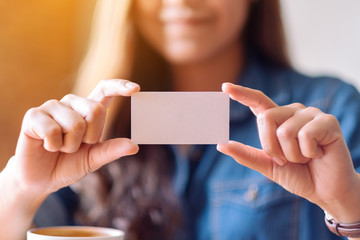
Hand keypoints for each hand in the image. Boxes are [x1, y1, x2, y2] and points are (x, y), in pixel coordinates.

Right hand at [7, 79, 139, 196]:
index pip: (104, 90)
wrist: (42, 180)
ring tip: (60, 147)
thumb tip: (134, 146)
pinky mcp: (33, 115)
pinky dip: (53, 146)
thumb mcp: (94, 159)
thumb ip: (112, 150)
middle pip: (95, 110)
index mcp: (88, 110)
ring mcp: (52, 107)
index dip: (119, 86)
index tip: (136, 89)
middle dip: (90, 137)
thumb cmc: (68, 165)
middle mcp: (71, 103)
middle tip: (77, 146)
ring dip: (70, 145)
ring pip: (75, 123)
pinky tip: (47, 147)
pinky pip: (53, 130)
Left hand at [217, 83, 359, 221]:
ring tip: (305, 158)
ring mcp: (311, 114)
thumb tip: (221, 144)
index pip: (258, 102)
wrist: (324, 191)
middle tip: (286, 160)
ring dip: (292, 154)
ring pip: (285, 131)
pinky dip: (308, 153)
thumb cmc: (297, 175)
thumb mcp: (268, 165)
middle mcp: (293, 112)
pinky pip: (306, 135)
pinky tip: (318, 154)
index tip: (225, 87)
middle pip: (266, 118)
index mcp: (278, 120)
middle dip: (271, 147)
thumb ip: (246, 154)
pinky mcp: (327, 121)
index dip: (242, 93)